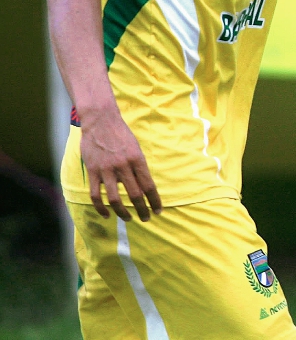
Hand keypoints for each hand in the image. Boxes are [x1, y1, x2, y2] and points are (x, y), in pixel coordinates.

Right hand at [78, 105, 160, 220]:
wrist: (101, 121)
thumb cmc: (121, 134)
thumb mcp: (136, 148)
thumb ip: (138, 166)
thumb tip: (142, 185)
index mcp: (137, 159)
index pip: (149, 185)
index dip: (154, 201)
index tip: (158, 210)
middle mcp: (123, 166)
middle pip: (135, 194)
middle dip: (142, 210)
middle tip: (146, 218)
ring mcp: (107, 170)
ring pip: (115, 199)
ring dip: (123, 212)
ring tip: (129, 219)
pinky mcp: (93, 171)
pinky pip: (96, 195)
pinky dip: (101, 208)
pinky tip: (107, 214)